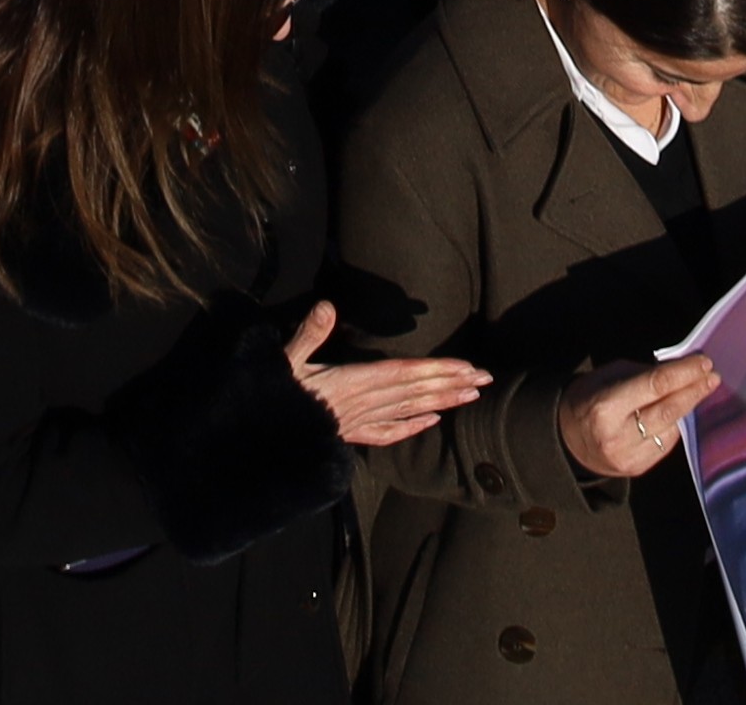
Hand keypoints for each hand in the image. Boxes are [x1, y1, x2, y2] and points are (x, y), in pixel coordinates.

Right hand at [284, 303, 488, 452]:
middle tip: (484, 380)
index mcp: (351, 383)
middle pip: (414, 392)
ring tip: (471, 395)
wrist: (260, 440)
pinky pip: (387, 433)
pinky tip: (431, 422)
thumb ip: (308, 334)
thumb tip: (328, 305)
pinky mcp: (350, 434)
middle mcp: (362, 404)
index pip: (404, 375)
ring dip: (441, 402)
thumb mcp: (285, 362)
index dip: (436, 370)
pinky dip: (411, 427)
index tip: (466, 367)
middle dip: (450, 385)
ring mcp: (358, 422)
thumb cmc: (272, 398)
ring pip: (408, 411)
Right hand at [560, 354, 717, 483]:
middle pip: (669, 410)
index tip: (704, 362)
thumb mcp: (609, 375)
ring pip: (672, 429)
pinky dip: (673, 426)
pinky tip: (673, 415)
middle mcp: (618, 435)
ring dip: (687, 408)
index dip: (684, 373)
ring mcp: (629, 457)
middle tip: (713, 377)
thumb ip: (645, 373)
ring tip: (696, 391)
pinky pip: (666, 444)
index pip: (656, 385)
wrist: (567, 439)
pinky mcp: (637, 469)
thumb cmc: (589, 398)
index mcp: (606, 406)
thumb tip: (682, 369)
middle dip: (695, 391)